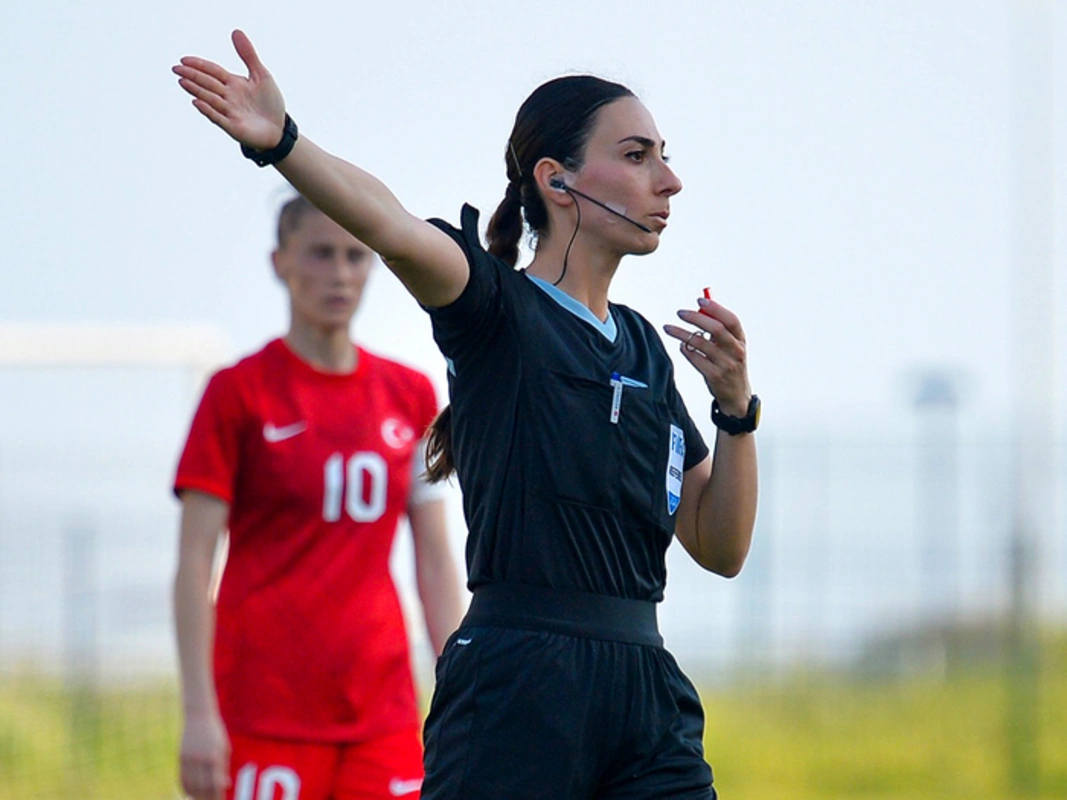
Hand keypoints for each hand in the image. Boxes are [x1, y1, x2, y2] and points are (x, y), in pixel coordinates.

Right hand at [173, 30, 285, 150]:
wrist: (280, 129)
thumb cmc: (270, 103)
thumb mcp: (261, 74)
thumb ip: (248, 55)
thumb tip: (236, 31)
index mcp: (233, 83)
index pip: (212, 71)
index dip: (199, 65)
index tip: (183, 59)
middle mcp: (228, 97)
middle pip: (207, 83)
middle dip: (192, 76)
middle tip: (176, 69)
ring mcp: (229, 112)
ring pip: (209, 99)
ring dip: (196, 90)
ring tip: (182, 81)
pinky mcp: (233, 126)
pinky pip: (218, 118)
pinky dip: (208, 110)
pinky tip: (197, 102)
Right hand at [179, 711, 230, 799]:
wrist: (198, 716)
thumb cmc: (215, 732)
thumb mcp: (224, 747)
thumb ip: (223, 767)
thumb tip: (224, 786)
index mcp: (214, 756)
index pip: (215, 783)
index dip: (217, 795)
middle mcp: (201, 758)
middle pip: (202, 786)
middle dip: (207, 798)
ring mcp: (189, 758)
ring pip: (191, 784)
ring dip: (196, 795)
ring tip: (202, 799)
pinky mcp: (180, 757)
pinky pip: (182, 778)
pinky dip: (186, 788)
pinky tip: (190, 793)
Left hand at [664, 295, 751, 415]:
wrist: (737, 395)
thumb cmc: (731, 366)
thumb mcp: (732, 347)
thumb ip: (720, 329)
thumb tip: (701, 310)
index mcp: (741, 340)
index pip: (731, 320)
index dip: (716, 308)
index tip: (700, 301)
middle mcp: (736, 351)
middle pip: (716, 329)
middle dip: (695, 318)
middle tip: (680, 313)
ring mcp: (726, 364)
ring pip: (700, 343)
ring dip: (682, 333)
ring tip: (669, 328)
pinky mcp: (714, 376)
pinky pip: (695, 358)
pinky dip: (685, 350)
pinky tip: (682, 346)